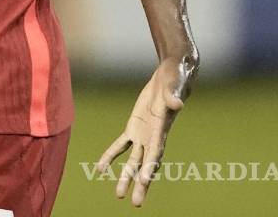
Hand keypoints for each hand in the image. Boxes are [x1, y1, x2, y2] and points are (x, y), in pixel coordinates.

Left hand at [96, 54, 196, 206]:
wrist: (172, 74)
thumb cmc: (176, 77)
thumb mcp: (175, 84)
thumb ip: (174, 95)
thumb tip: (177, 104)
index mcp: (162, 128)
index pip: (156, 152)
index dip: (150, 166)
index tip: (145, 181)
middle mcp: (154, 136)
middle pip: (146, 164)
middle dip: (141, 184)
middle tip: (136, 203)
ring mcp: (144, 134)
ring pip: (133, 160)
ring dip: (126, 177)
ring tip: (118, 195)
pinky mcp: (134, 127)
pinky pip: (121, 145)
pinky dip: (111, 156)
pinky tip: (100, 169)